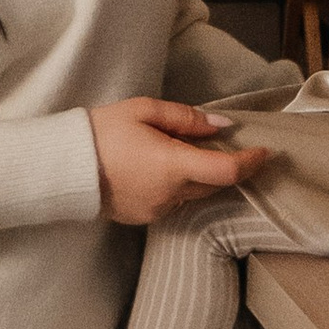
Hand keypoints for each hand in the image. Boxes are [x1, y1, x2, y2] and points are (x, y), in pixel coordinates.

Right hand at [88, 97, 273, 226]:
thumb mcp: (143, 110)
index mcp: (173, 165)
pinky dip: (178, 186)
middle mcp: (171, 195)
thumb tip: (221, 126)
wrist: (64, 166)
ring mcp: (158, 210)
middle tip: (220, 143)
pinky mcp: (145, 218)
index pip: (227, 171)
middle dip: (225, 166)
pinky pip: (174, 202)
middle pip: (215, 184)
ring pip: (195, 194)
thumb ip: (187, 118)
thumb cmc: (101, 132)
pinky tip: (159, 168)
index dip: (251, 162)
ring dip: (199, 176)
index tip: (265, 152)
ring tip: (179, 151)